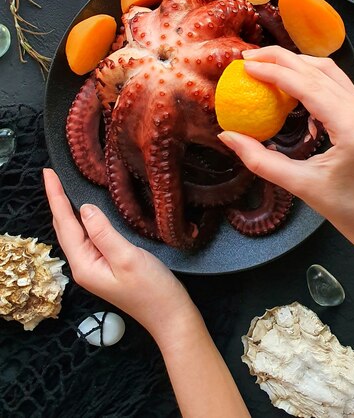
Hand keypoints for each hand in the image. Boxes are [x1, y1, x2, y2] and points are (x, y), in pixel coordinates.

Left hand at [43, 169, 194, 337]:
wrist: (169, 314)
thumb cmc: (151, 289)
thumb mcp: (127, 257)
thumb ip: (103, 233)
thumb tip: (84, 208)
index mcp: (83, 265)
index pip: (64, 224)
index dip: (55, 197)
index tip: (48, 174)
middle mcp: (83, 266)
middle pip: (64, 228)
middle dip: (57, 201)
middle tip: (52, 175)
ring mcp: (94, 266)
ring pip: (75, 233)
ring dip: (68, 210)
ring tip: (62, 188)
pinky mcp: (106, 265)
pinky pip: (88, 238)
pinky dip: (83, 220)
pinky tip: (86, 212)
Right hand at [218, 46, 353, 245]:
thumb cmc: (342, 207)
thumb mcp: (298, 185)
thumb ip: (260, 160)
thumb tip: (228, 135)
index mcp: (350, 128)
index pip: (308, 86)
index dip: (274, 72)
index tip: (245, 66)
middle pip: (319, 69)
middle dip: (281, 58)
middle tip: (248, 56)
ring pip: (328, 71)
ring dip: (295, 62)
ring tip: (265, 63)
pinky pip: (334, 83)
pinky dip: (309, 76)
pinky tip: (288, 83)